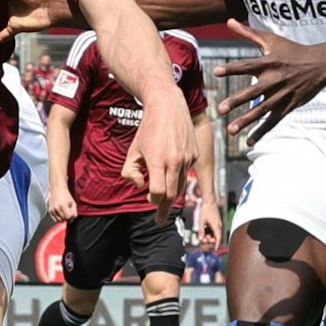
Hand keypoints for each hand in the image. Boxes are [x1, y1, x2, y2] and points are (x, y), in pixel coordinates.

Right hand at [48, 185, 77, 222]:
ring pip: (59, 220)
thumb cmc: (66, 196)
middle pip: (64, 219)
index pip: (68, 217)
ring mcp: (52, 210)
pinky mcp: (49, 211)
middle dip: (67, 218)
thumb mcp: (73, 203)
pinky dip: (58, 218)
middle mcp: (56, 208)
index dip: (71, 216)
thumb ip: (74, 213)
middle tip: (68, 212)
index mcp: (63, 206)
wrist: (57, 189)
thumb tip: (71, 220)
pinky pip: (54, 219)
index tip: (71, 212)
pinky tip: (60, 213)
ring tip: (64, 212)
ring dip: (63, 218)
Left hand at [130, 102, 196, 222]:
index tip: (149, 199)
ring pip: (181, 186)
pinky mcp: (195, 154)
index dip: (153, 201)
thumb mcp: (133, 150)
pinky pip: (186, 173)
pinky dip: (178, 180)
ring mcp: (187, 158)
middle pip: (172, 194)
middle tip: (159, 219)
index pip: (158, 193)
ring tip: (165, 207)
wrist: (168, 106)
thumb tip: (140, 186)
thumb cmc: (147, 128)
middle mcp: (175, 161)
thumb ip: (130, 171)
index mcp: (158, 160)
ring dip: (173, 198)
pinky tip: (171, 180)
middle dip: (164, 209)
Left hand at [197, 198, 223, 244]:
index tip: (215, 250)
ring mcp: (217, 223)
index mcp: (216, 226)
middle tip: (203, 239)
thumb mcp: (201, 221)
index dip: (217, 245)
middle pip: (216, 237)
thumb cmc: (206, 209)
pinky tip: (204, 229)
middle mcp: (218, 225)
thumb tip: (201, 239)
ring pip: (214, 233)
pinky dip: (209, 231)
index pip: (218, 238)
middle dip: (210, 240)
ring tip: (203, 234)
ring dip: (209, 235)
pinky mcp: (216, 221)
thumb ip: (201, 231)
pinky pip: (213, 229)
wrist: (209, 200)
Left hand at [213, 19, 325, 145]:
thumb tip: (229, 21)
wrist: (321, 65)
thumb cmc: (292, 51)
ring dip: (246, 121)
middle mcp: (275, 80)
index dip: (231, 68)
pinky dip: (262, 132)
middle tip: (221, 109)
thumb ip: (248, 33)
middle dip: (237, 101)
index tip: (216, 72)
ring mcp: (282, 95)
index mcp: (269, 63)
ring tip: (231, 130)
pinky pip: (273, 121)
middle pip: (253, 92)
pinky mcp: (288, 106)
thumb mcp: (271, 40)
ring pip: (262, 110)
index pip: (247, 66)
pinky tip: (249, 141)